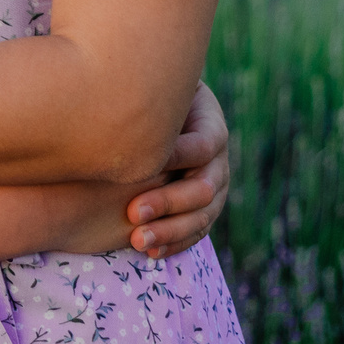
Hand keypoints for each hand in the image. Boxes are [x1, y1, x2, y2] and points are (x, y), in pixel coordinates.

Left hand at [123, 81, 230, 259]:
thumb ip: (146, 98)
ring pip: (203, 215)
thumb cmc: (146, 94)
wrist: (154, 115)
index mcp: (211, 124)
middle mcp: (219, 159)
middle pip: (204, 187)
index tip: (139, 166)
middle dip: (168, 202)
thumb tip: (125, 90)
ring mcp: (215, 186)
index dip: (175, 157)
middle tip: (132, 212)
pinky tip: (152, 253)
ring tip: (138, 241)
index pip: (203, 146)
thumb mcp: (151, 90)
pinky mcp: (205, 208)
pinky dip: (176, 242)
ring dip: (171, 230)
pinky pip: (197, 230)